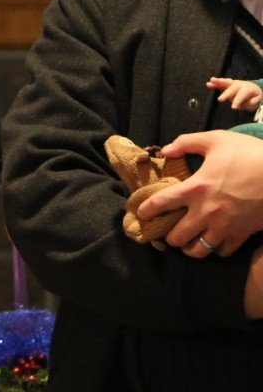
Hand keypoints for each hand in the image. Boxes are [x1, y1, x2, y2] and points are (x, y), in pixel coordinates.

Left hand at [137, 130, 262, 256]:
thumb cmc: (250, 154)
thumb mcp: (217, 139)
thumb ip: (187, 142)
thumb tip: (165, 149)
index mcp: (196, 188)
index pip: (160, 204)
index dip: (145, 211)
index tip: (141, 214)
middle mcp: (206, 212)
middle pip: (176, 237)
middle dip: (168, 236)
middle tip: (168, 231)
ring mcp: (225, 226)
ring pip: (198, 250)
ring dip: (190, 247)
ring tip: (188, 242)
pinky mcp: (243, 234)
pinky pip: (223, 251)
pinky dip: (216, 249)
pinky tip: (214, 241)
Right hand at [208, 77, 262, 111]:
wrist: (253, 90)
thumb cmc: (254, 97)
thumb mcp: (256, 101)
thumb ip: (250, 103)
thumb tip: (243, 103)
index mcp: (248, 89)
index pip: (242, 94)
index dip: (238, 101)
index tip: (233, 108)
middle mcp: (240, 84)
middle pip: (233, 89)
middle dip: (226, 94)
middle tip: (219, 100)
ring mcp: (233, 83)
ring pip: (226, 82)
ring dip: (219, 82)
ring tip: (211, 81)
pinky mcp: (228, 85)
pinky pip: (221, 84)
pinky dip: (215, 83)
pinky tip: (209, 84)